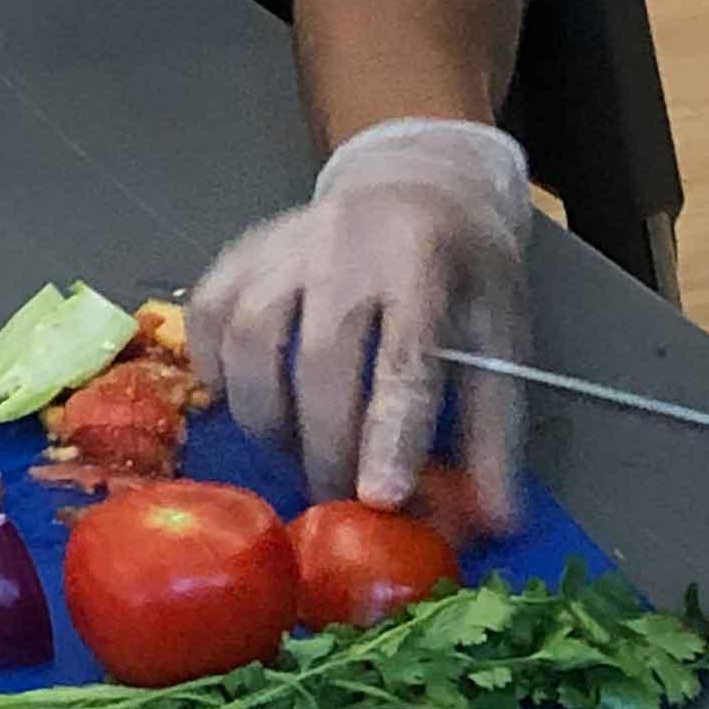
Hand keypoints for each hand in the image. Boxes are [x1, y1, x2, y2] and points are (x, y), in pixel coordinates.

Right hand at [188, 120, 531, 522]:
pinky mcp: (242, 247)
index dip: (391, 433)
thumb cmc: (463, 271)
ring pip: (249, 336)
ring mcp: (285, 241)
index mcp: (424, 261)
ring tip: (294, 452)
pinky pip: (208, 313)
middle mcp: (347, 242)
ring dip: (266, 416)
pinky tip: (248, 401)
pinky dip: (216, 369)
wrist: (418, 185)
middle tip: (338, 498)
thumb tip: (494, 523)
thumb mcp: (501, 336)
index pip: (404, 356)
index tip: (381, 499)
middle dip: (325, 446)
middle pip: (319, 358)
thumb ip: (492, 429)